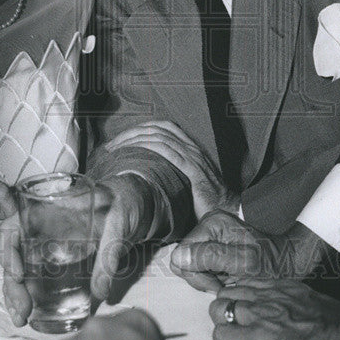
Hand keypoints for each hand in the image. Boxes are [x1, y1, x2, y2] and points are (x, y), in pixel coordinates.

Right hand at [1, 174, 160, 324]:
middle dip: (12, 285)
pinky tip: (32, 315)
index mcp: (49, 210)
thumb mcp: (119, 221)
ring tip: (22, 318)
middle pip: (14, 256)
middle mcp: (43, 229)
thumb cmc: (124, 202)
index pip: (14, 226)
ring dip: (16, 295)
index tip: (19, 274)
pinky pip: (38, 278)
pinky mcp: (61, 262)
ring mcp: (50, 246)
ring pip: (21, 270)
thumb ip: (110, 252)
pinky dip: (31, 296)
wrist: (137, 204)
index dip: (9, 250)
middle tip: (23, 311)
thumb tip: (99, 292)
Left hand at [103, 120, 237, 219]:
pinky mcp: (193, 169)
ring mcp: (193, 157)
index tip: (119, 141)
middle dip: (131, 132)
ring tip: (115, 149)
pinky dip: (148, 147)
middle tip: (111, 145)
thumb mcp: (185, 185)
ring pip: (159, 136)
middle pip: (156, 128)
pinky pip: (168, 150)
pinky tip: (133, 152)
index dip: (139, 130)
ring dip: (134, 139)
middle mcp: (191, 148)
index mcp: (189, 149)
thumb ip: (169, 178)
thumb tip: (142, 182)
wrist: (227, 211)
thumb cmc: (205, 203)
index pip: (161, 128)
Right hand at [171, 213, 322, 291]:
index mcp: (213, 223)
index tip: (219, 282)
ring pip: (193, 264)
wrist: (293, 256)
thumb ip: (211, 258)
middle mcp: (209, 224)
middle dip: (203, 277)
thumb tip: (180, 256)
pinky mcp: (218, 243)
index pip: (181, 256)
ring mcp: (213, 233)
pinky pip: (204, 264)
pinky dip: (215, 275)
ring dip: (210, 278)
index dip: (197, 275)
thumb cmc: (274, 260)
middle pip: (185, 260)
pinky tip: (231, 276)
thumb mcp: (244, 263)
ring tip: (232, 278)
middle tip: (226, 282)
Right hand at [209, 278, 339, 339]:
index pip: (219, 335)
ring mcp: (273, 295)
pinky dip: (251, 288)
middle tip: (235, 324)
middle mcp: (261, 314)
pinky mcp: (286, 284)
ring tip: (244, 309)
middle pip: (218, 307)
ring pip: (232, 288)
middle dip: (223, 317)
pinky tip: (259, 298)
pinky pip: (254, 279)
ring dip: (234, 300)